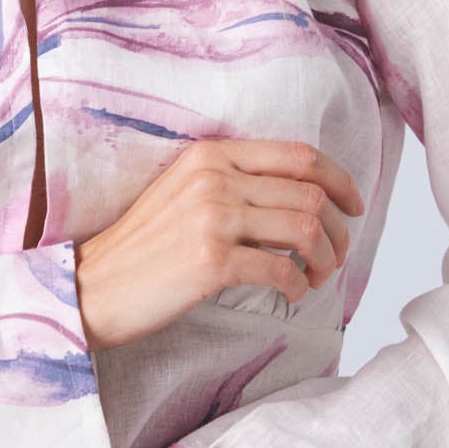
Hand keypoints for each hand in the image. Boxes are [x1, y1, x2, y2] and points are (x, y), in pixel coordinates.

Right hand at [73, 137, 365, 350]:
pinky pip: (282, 268)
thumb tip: (304, 198)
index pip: (299, 155)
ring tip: (318, 277)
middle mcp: (214, 178)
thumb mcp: (185, 192)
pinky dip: (299, 284)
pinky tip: (292, 292)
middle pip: (311, 194)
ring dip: (326, 259)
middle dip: (339, 230)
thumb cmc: (144, 249)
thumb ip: (235, 183)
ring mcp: (212, 217)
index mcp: (211, 155)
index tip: (354, 206)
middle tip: (337, 256)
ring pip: (306, 229)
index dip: (340, 180)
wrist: (94, 287)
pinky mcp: (212, 260)